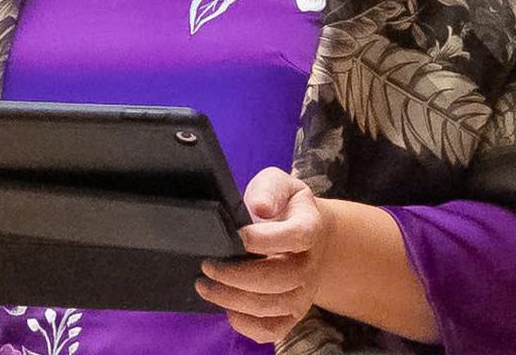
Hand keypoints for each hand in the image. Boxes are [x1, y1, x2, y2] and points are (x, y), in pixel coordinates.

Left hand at [195, 166, 329, 343]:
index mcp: (310, 228)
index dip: (263, 239)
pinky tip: (226, 306)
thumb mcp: (279, 184)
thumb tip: (259, 207)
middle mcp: (310, 266)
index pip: (294, 237)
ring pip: (271, 307)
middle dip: (236, 275)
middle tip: (206, 265)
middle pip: (279, 279)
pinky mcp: (293, 314)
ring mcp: (303, 294)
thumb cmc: (285, 207)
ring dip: (232, 299)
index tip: (235, 236)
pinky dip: (245, 324)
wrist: (308, 234)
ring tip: (205, 285)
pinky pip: (271, 330)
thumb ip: (269, 189)